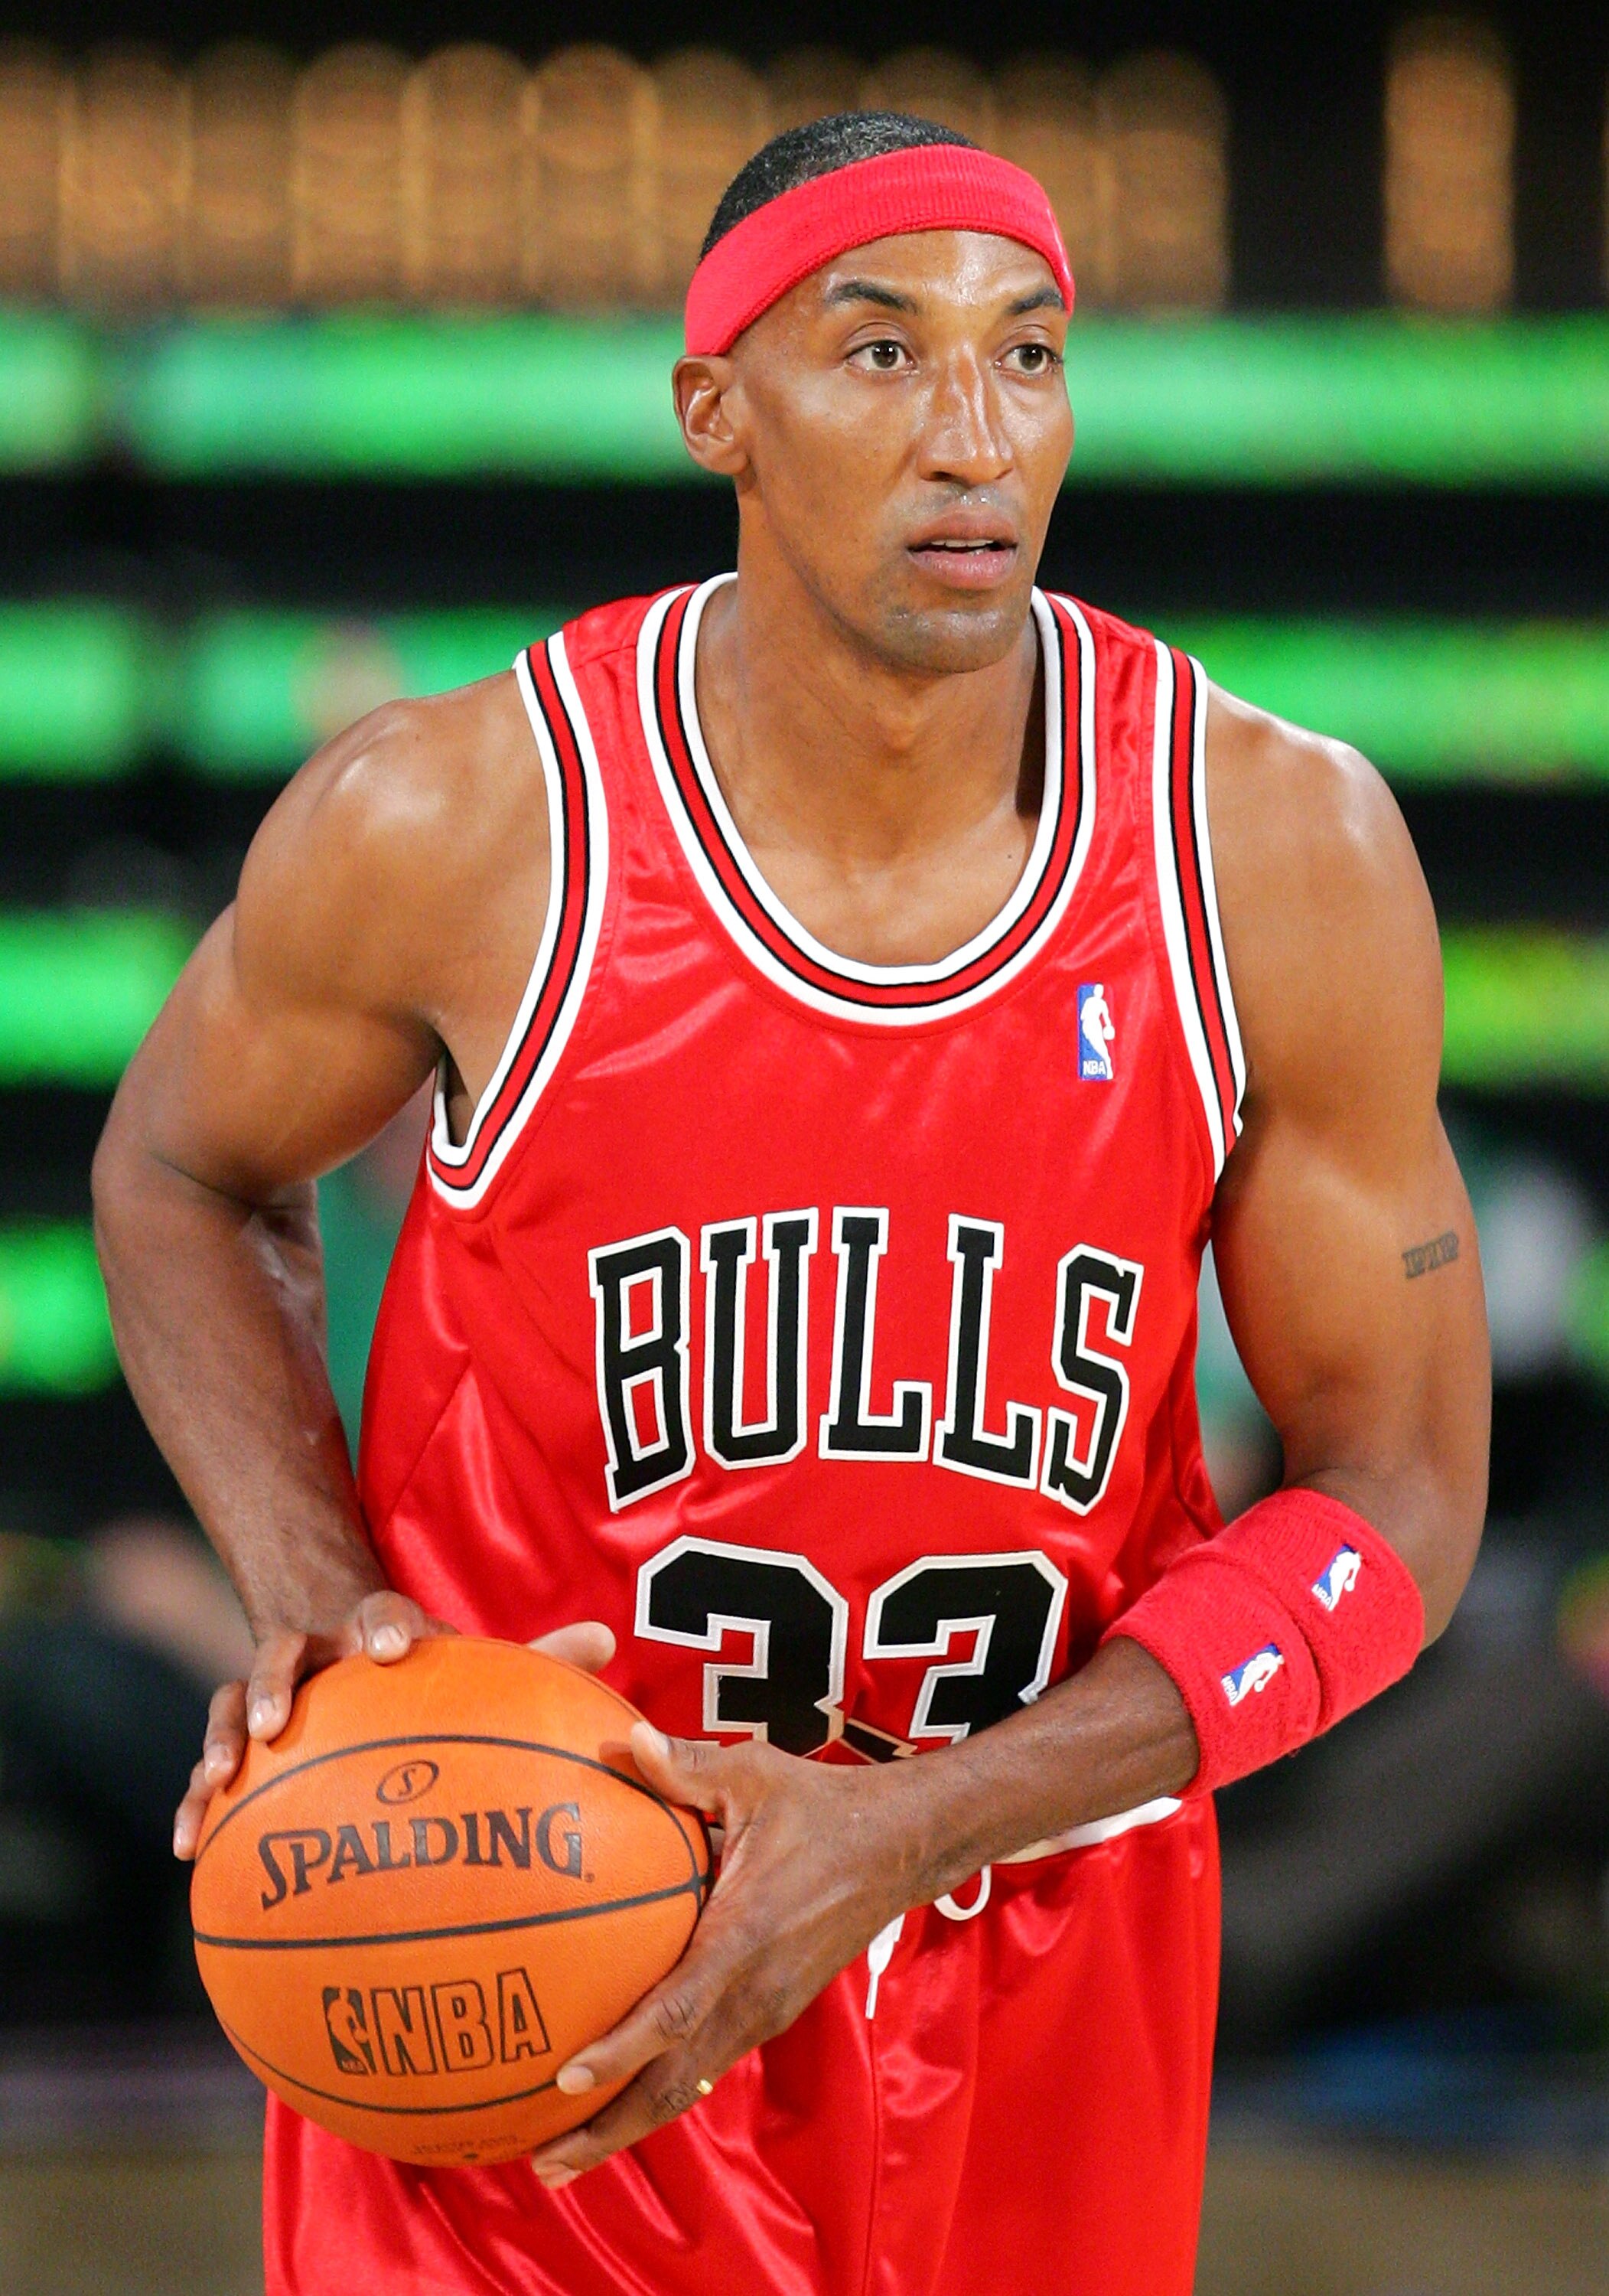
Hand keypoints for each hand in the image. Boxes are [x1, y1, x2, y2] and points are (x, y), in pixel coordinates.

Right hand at [172, 1609, 617, 1858]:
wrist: (352, 1657)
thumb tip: (610, 1639)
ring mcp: (272, 1696)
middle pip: (284, 1650)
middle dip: (277, 1680)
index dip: (383, 1623)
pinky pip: (207, 1769)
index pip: (380, 1610)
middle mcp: (317, 1655)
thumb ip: (536, 1658)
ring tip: (219, 1778)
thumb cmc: (430, 1675)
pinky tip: (186, 1848)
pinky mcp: (243, 1744)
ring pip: (230, 1701)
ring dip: (223, 1735)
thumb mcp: (475, 1666)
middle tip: (278, 1718)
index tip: (392, 1646)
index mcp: (377, 1630)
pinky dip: (195, 1802)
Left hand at [529, 1725, 921, 2188]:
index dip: (618, 2052)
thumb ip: (685, 1766)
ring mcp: (766, 2008)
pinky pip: (707, 2062)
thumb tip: (621, 1741)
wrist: (902, 1847)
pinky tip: (617, 2095)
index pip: (673, 2011)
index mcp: (744, 1936)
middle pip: (674, 2083)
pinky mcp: (771, 2010)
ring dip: (629, 2122)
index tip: (563, 2080)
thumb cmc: (820, 1805)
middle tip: (540, 2164)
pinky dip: (660, 2089)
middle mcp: (755, 1990)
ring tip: (562, 2153)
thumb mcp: (753, 1774)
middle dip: (607, 2130)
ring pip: (690, 2085)